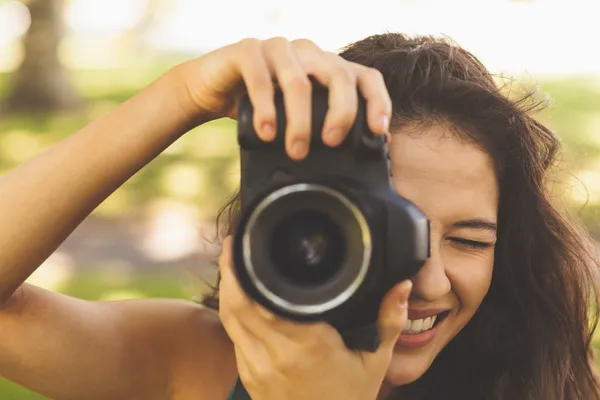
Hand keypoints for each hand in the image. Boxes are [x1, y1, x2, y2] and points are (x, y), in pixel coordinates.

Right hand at [172, 37, 391, 159]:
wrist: (212, 87)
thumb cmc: (259, 106)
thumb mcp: (295, 117)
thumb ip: (321, 126)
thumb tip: (355, 156)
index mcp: (326, 66)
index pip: (364, 77)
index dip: (377, 101)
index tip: (378, 131)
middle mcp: (307, 52)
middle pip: (338, 75)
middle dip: (341, 112)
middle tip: (331, 143)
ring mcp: (278, 48)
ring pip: (299, 81)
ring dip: (300, 120)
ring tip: (296, 150)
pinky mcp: (247, 50)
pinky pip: (260, 77)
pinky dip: (266, 108)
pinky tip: (267, 132)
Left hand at [218, 236, 411, 399]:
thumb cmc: (350, 399)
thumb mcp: (376, 361)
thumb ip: (389, 320)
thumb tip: (402, 285)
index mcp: (307, 346)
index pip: (266, 302)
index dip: (247, 272)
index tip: (245, 245)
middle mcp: (275, 355)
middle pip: (237, 305)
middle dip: (230, 270)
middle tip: (232, 242)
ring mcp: (256, 367)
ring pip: (229, 319)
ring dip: (227, 288)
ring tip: (231, 261)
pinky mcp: (248, 375)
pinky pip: (234, 335)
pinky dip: (232, 311)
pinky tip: (239, 295)